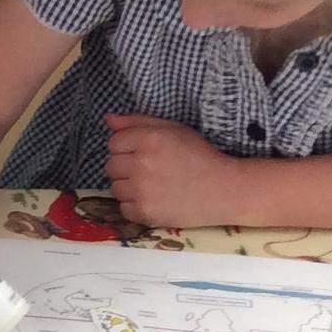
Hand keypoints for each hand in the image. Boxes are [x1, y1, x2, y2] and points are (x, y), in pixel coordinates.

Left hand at [106, 115, 240, 228]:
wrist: (223, 189)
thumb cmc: (199, 155)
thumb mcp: (173, 129)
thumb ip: (138, 122)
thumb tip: (108, 119)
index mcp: (149, 139)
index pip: (113, 142)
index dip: (127, 147)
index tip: (144, 152)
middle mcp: (141, 164)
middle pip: (111, 166)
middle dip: (126, 167)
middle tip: (150, 170)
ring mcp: (141, 190)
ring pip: (115, 188)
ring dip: (128, 187)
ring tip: (152, 185)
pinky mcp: (144, 212)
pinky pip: (123, 208)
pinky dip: (135, 205)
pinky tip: (154, 199)